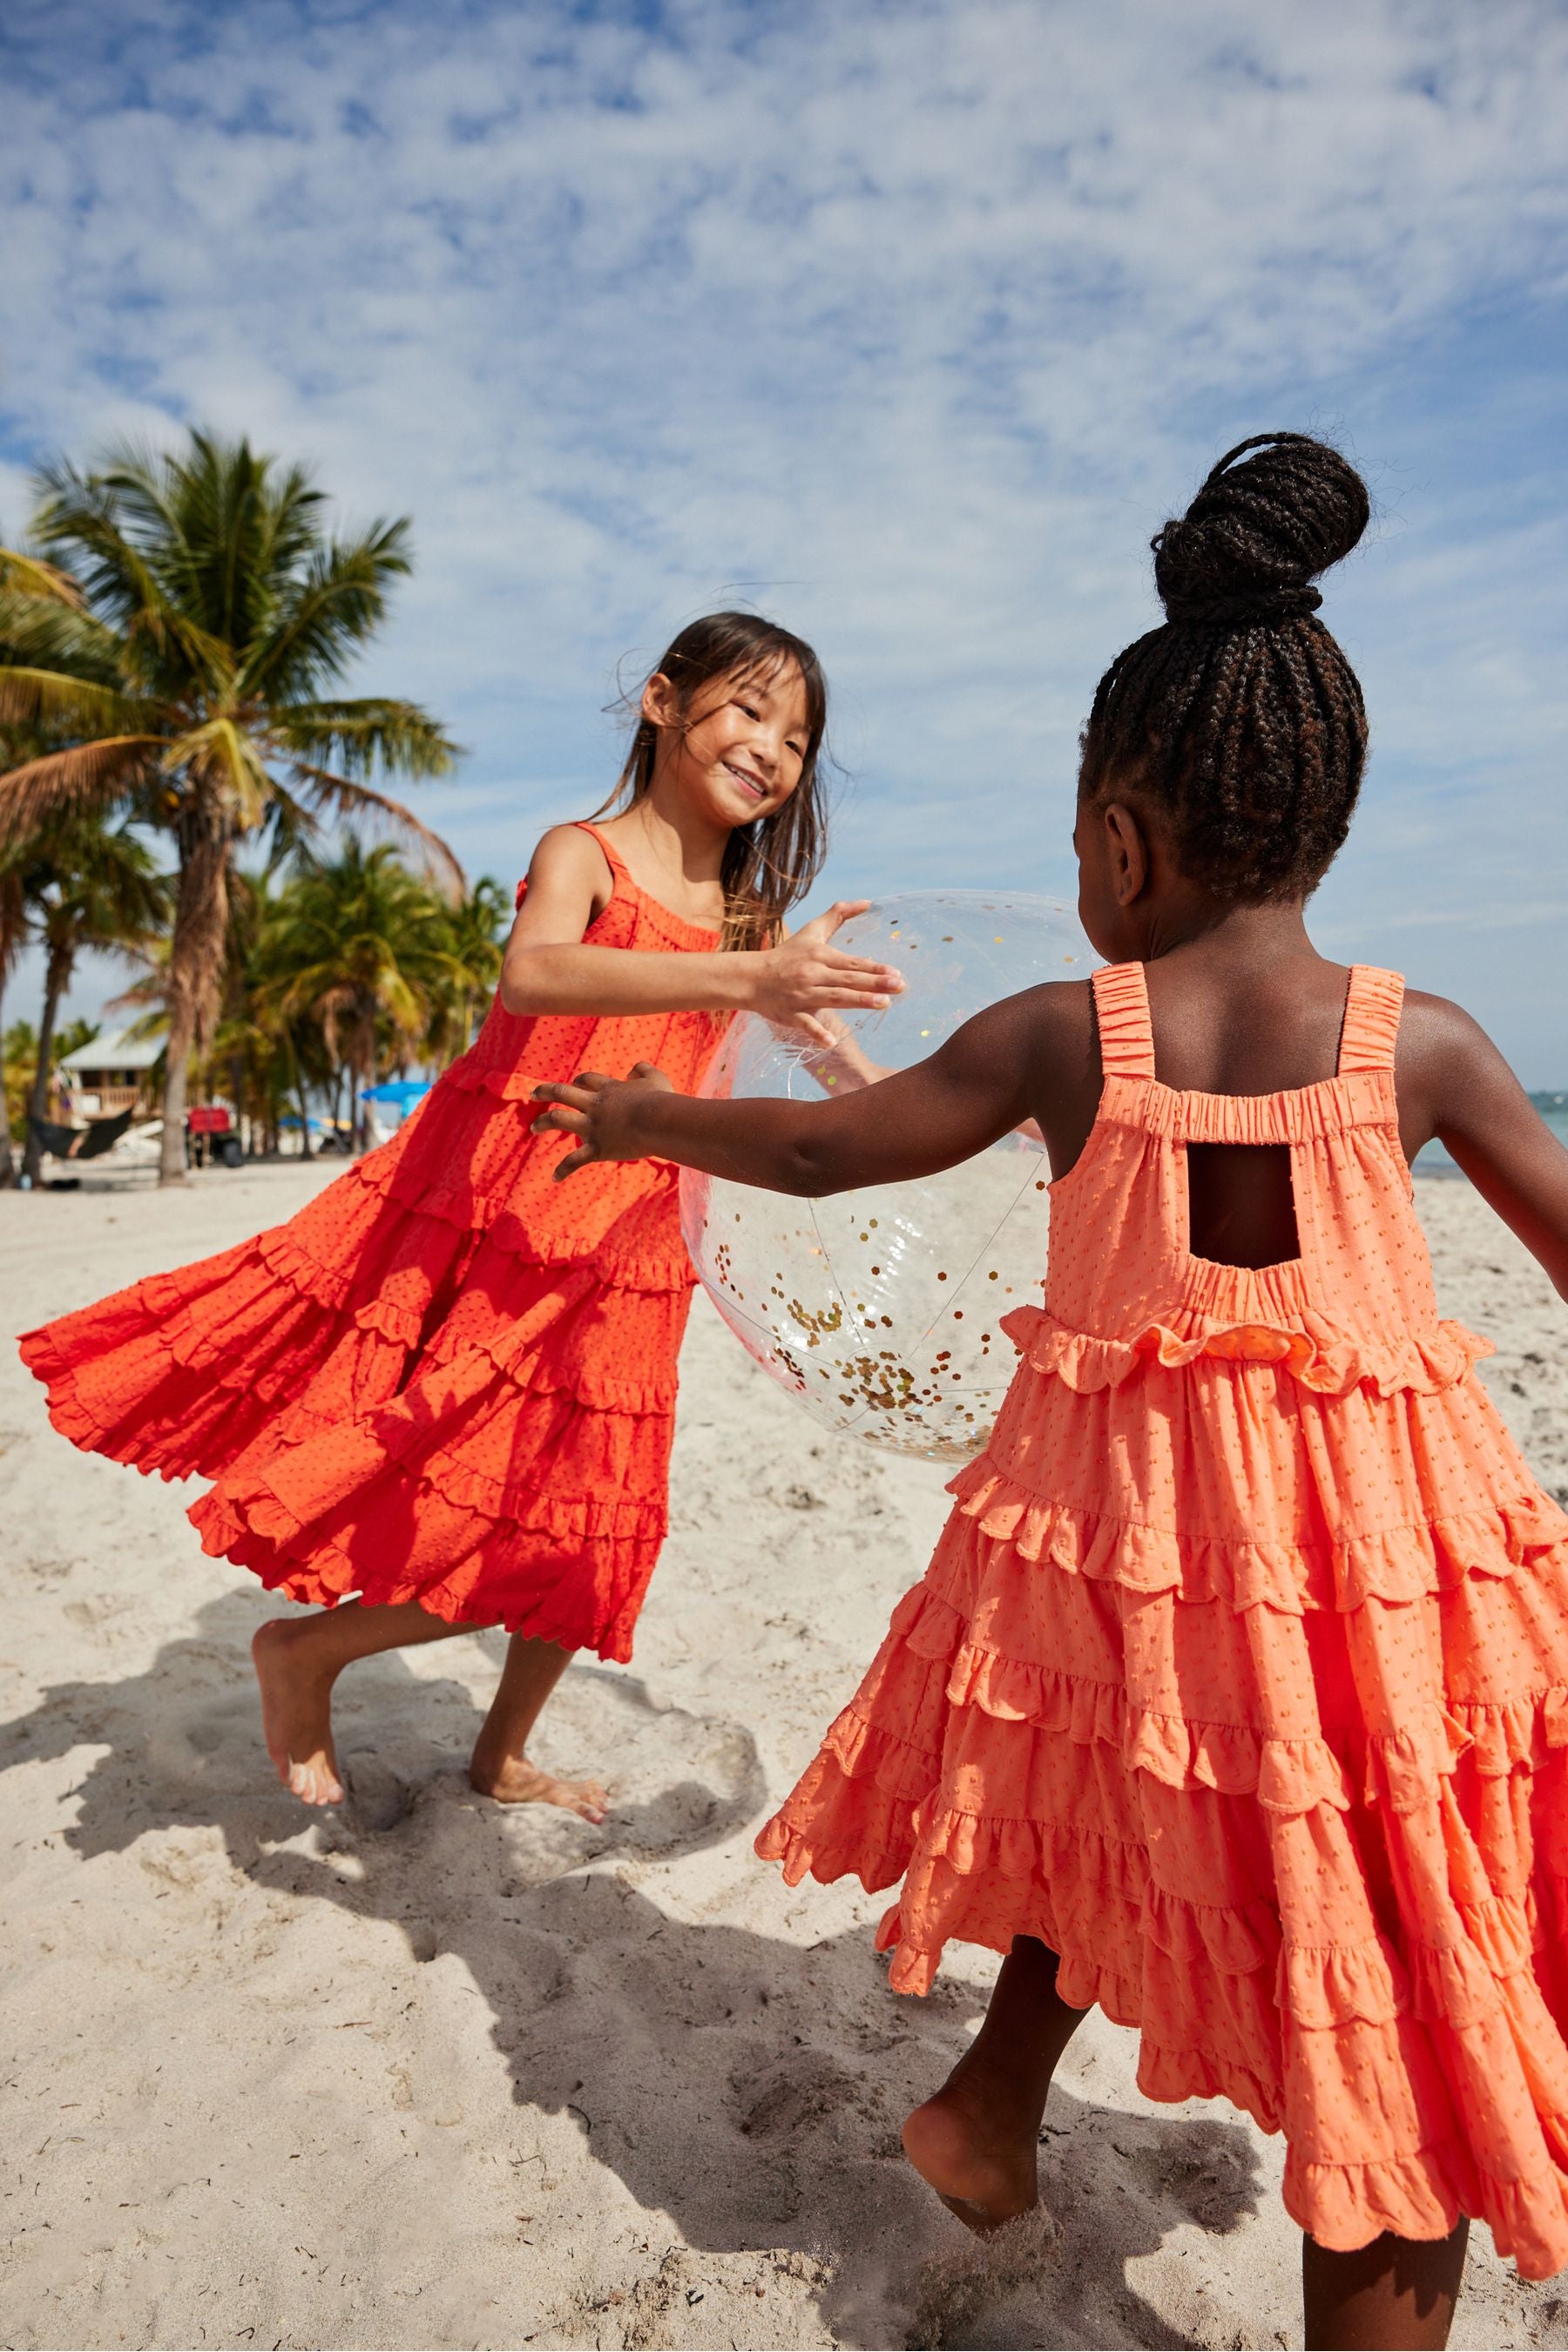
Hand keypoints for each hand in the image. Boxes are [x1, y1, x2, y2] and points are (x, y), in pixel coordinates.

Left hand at [530, 1063, 673, 1179]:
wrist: (658, 1122)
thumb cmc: (662, 1100)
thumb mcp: (657, 1078)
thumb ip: (644, 1069)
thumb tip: (634, 1069)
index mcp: (607, 1089)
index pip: (585, 1080)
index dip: (579, 1081)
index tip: (576, 1084)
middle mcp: (594, 1105)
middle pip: (561, 1092)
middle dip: (544, 1091)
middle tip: (533, 1093)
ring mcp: (592, 1126)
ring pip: (557, 1119)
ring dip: (542, 1123)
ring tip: (533, 1127)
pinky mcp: (596, 1148)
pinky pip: (574, 1160)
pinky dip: (563, 1169)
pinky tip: (555, 1177)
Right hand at [747, 902, 901, 1047]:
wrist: (751, 977)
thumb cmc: (787, 955)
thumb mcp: (812, 932)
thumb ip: (838, 915)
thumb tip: (867, 902)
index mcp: (819, 955)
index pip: (852, 963)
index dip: (874, 968)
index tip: (896, 973)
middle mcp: (812, 974)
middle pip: (848, 979)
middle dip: (874, 983)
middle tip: (900, 987)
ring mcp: (801, 995)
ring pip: (834, 998)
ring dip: (858, 1001)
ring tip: (883, 1004)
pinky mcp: (791, 1015)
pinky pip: (805, 1024)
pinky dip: (817, 1033)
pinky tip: (832, 1041)